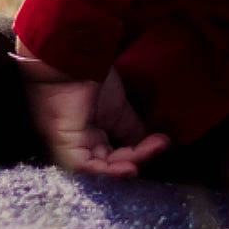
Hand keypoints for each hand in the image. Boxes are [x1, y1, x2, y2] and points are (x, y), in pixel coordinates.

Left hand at [17, 51, 169, 177]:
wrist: (76, 57)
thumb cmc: (92, 75)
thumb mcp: (119, 107)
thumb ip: (133, 129)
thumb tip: (154, 143)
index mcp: (90, 134)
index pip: (116, 154)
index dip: (139, 152)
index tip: (162, 143)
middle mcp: (81, 143)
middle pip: (110, 163)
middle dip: (136, 159)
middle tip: (159, 146)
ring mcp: (72, 146)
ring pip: (100, 170)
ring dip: (124, 169)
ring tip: (143, 161)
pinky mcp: (66, 145)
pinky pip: (87, 168)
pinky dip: (109, 172)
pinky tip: (130, 166)